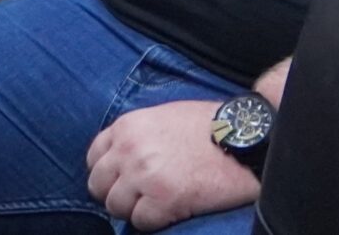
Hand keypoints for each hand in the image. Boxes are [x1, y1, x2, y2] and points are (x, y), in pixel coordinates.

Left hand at [84, 100, 258, 231]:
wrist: (244, 136)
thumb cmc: (208, 125)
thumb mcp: (162, 117)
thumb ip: (138, 137)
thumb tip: (124, 161)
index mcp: (127, 126)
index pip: (94, 158)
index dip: (108, 174)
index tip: (122, 181)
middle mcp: (129, 150)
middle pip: (99, 186)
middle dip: (117, 194)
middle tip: (139, 198)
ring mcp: (145, 175)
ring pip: (117, 207)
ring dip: (135, 210)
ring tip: (158, 203)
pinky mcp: (165, 199)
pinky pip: (141, 222)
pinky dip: (154, 221)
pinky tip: (173, 210)